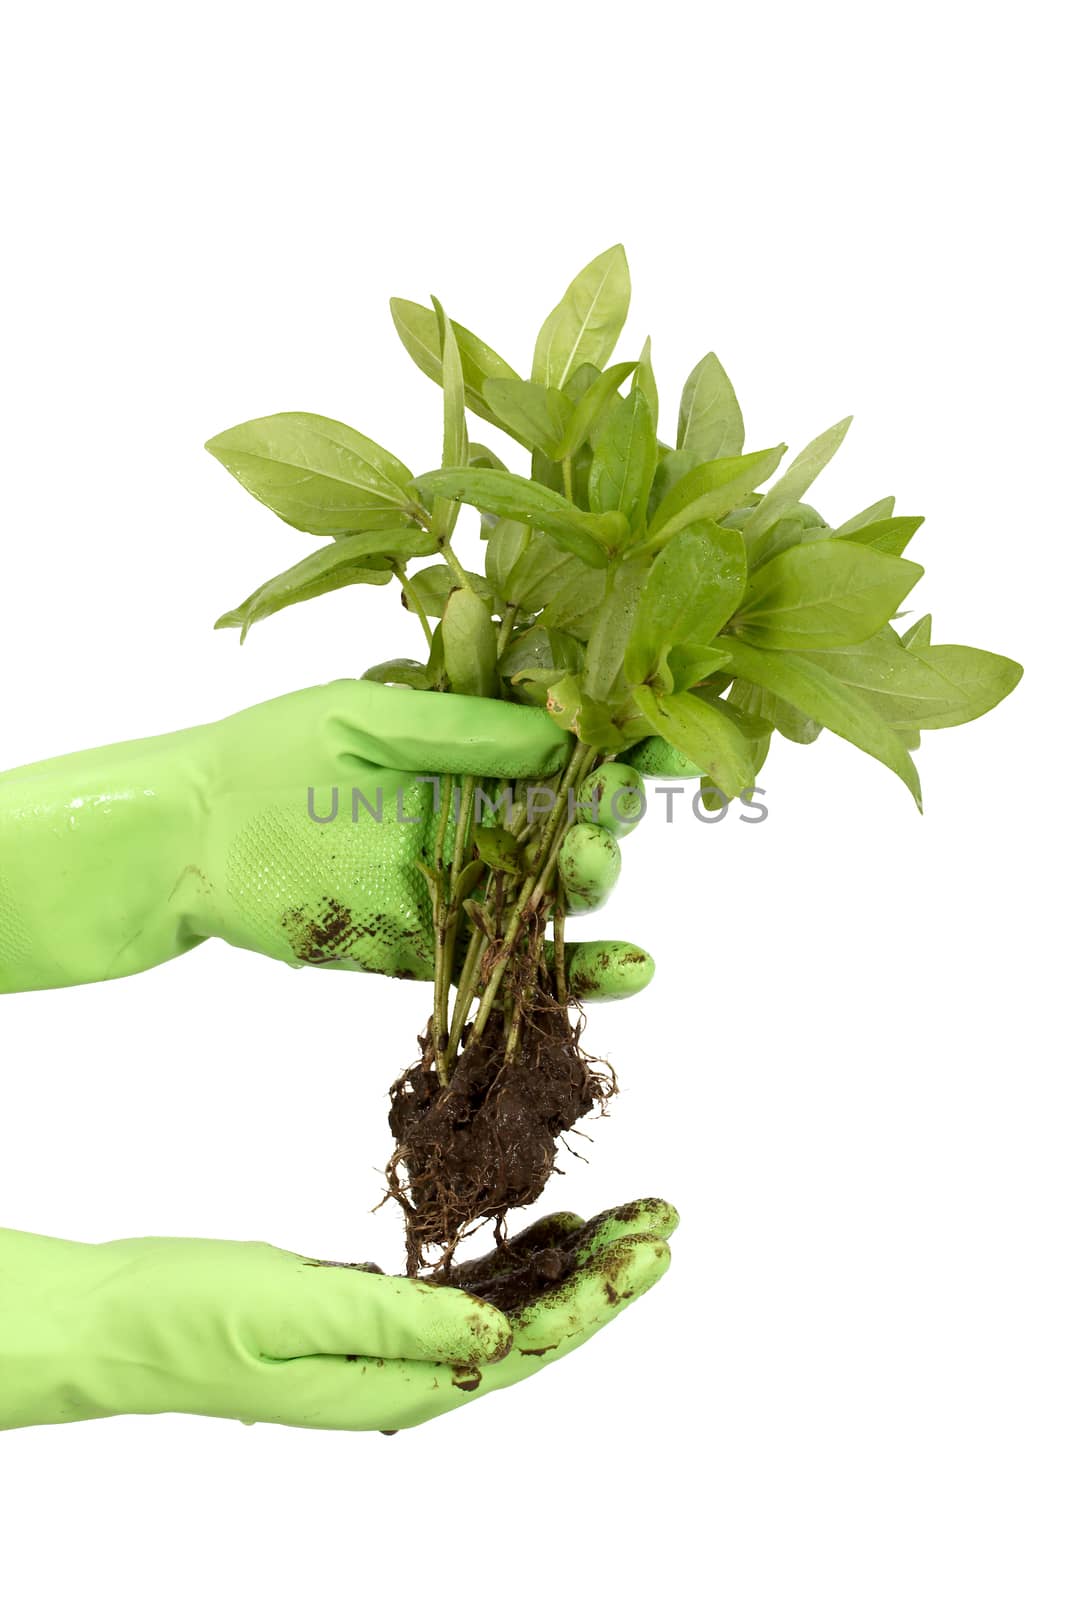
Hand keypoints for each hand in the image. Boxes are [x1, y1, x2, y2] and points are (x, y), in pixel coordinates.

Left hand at [0, 682, 690, 994]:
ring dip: (596, 879)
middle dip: (613, 811)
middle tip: (606, 808)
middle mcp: (485, 811)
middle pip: (583, 814)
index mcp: (475, 742)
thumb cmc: (274, 756)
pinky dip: (583, 969)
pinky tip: (635, 968)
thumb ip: (464, 730)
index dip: (632, 739)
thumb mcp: (369, 721)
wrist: (190, 840)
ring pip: (562, 889)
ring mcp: (469, 883)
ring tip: (590, 868)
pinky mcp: (445, 949)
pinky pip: (523, 963)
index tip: (679, 736)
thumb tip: (567, 732)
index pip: (575, 737)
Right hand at [0, 1200, 675, 1430]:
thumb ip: (402, 1322)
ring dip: (572, 1260)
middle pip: (538, 1325)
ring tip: (631, 1218)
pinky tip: (550, 1228)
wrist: (122, 1322)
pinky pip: (468, 1289)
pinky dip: (516, 1256)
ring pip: (511, 1304)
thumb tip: (503, 1335)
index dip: (599, 1295)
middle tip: (667, 1218)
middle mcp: (413, 1373)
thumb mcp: (295, 1311)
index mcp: (402, 1384)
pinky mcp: (375, 1313)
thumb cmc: (191, 1318)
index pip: (530, 1344)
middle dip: (607, 1273)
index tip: (654, 1248)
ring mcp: (395, 1346)